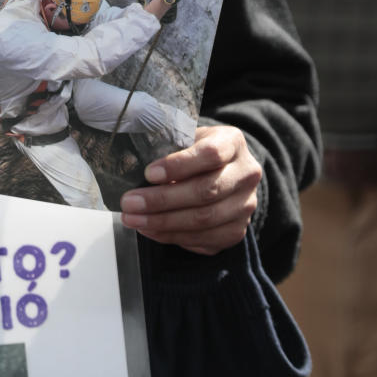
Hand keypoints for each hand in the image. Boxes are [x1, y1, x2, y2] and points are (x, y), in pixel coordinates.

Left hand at [119, 124, 261, 254]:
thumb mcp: (185, 137)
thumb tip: (131, 167)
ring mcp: (245, 205)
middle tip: (130, 202)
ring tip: (133, 219)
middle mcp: (246, 174)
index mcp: (232, 143)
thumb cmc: (195, 151)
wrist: (222, 171)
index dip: (178, 165)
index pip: (210, 154)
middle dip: (162, 200)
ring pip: (204, 219)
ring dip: (163, 222)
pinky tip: (149, 229)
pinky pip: (203, 239)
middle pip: (205, 191)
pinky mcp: (236, 230)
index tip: (148, 174)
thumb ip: (166, 148)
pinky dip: (172, 236)